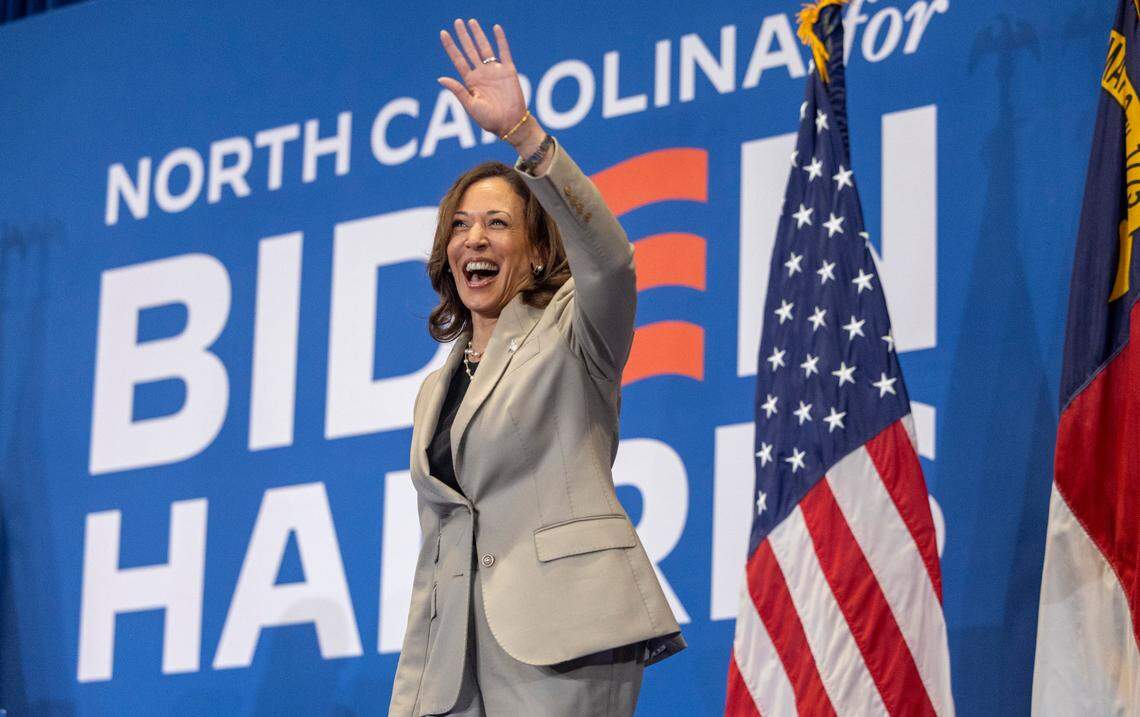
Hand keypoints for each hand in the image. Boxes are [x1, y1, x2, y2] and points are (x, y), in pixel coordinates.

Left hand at [438, 20, 530, 140]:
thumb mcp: (470, 106)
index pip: (458, 60)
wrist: (510, 124)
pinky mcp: (508, 72)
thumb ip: (458, 90)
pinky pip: (504, 52)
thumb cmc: (489, 120)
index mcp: (471, 82)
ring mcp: (495, 71)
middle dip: (463, 36)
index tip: (443, 33)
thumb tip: (440, 78)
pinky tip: (496, 28)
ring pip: (485, 48)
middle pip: (470, 50)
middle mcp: (481, 74)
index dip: (450, 46)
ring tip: (471, 22)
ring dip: (478, 35)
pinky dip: (501, 40)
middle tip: (457, 22)